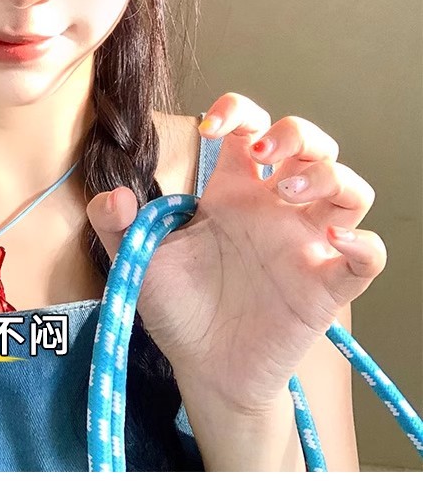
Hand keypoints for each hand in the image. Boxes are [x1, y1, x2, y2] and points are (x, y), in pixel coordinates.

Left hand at [86, 92, 386, 414]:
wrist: (202, 369)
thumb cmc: (177, 308)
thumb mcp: (136, 261)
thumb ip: (116, 225)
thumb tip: (113, 194)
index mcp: (232, 190)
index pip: (250, 128)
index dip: (238, 111)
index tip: (211, 126)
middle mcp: (275, 209)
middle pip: (312, 145)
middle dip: (297, 133)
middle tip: (264, 155)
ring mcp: (305, 244)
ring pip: (348, 189)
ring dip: (328, 177)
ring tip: (288, 194)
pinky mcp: (326, 286)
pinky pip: (367, 257)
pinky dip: (363, 243)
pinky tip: (334, 241)